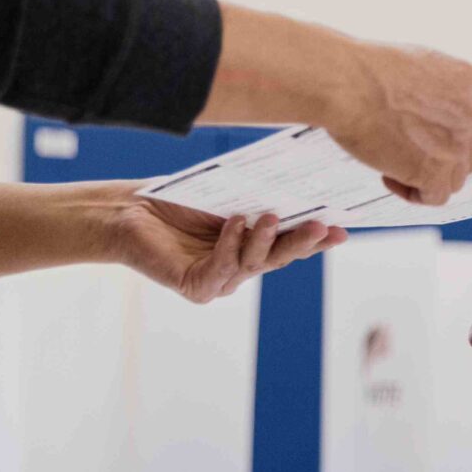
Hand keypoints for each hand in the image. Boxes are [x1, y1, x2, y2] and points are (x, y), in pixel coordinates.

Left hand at [108, 189, 345, 303]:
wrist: (129, 212)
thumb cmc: (176, 200)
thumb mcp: (226, 196)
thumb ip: (258, 198)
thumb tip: (296, 185)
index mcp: (252, 246)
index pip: (291, 244)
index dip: (317, 239)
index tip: (342, 228)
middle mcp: (240, 267)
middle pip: (279, 257)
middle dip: (302, 242)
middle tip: (322, 225)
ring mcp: (221, 280)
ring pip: (254, 264)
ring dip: (265, 240)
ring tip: (271, 216)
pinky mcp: (198, 287)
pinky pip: (222, 268)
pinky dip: (231, 245)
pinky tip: (235, 223)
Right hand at [326, 42, 471, 206]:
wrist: (346, 82)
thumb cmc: (369, 70)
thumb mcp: (425, 67)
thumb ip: (446, 94)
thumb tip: (444, 120)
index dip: (464, 143)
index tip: (442, 147)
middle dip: (444, 161)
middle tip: (411, 154)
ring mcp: (458, 146)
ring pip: (454, 180)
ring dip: (425, 177)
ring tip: (392, 160)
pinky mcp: (435, 171)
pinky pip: (435, 197)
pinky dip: (413, 193)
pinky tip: (389, 176)